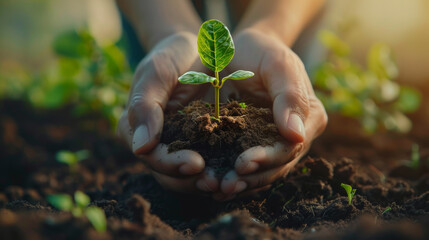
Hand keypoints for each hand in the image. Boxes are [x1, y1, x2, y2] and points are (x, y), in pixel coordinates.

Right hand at [117, 32, 217, 193]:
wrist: (200, 51)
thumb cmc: (173, 56)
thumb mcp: (157, 72)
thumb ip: (145, 105)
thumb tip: (141, 148)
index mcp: (135, 128)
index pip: (150, 155)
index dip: (170, 164)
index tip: (196, 163)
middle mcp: (155, 143)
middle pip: (168, 173)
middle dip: (191, 180)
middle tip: (216, 181)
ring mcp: (179, 146)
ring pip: (188, 176)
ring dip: (207, 181)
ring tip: (229, 183)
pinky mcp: (203, 145)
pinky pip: (210, 164)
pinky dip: (222, 171)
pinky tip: (238, 173)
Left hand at [214, 29, 327, 199]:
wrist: (244, 49)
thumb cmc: (262, 51)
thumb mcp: (277, 64)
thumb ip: (290, 96)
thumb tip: (296, 136)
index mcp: (309, 116)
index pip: (290, 146)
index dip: (267, 159)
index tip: (242, 164)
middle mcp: (297, 135)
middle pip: (277, 166)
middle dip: (251, 178)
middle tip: (224, 186)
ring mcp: (277, 142)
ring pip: (263, 172)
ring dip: (241, 184)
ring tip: (215, 191)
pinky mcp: (257, 144)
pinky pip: (249, 167)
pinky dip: (234, 178)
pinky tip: (213, 186)